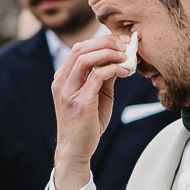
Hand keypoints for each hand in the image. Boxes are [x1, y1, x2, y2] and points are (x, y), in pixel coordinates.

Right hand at [52, 34, 131, 189]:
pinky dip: (113, 69)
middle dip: (107, 42)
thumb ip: (104, 78)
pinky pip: (97, 76)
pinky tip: (125, 72)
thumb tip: (120, 60)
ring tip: (127, 56)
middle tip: (127, 44)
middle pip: (81, 48)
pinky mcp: (80, 102)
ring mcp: (68, 92)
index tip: (121, 41)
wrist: (75, 150)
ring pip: (86, 58)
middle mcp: (61, 81)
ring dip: (110, 53)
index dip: (102, 40)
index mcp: (63, 77)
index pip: (80, 48)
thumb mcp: (96, 96)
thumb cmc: (86, 124)